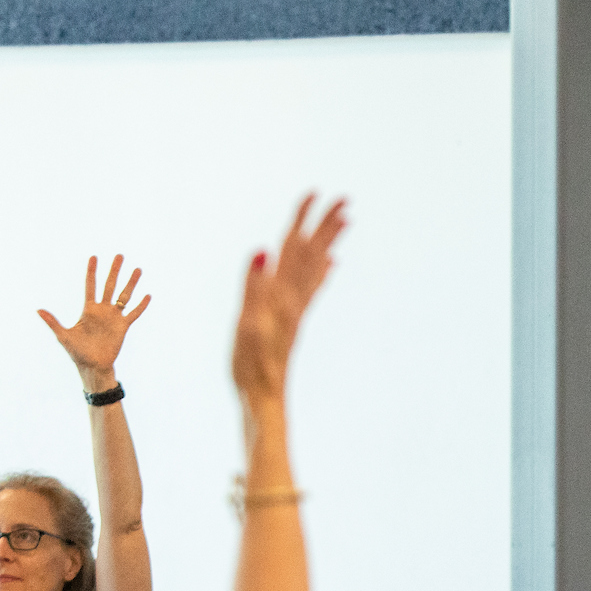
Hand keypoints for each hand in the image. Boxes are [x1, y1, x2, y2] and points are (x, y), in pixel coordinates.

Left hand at [38, 254, 149, 382]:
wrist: (93, 366)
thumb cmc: (76, 352)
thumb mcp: (63, 335)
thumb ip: (52, 321)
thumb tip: (37, 310)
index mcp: (88, 310)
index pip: (91, 285)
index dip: (92, 271)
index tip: (94, 257)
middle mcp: (102, 310)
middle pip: (110, 285)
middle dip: (114, 270)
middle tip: (119, 255)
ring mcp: (114, 318)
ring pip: (124, 296)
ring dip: (131, 283)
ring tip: (138, 269)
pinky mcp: (123, 327)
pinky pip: (133, 314)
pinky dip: (141, 306)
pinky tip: (147, 295)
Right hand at [233, 194, 348, 402]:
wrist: (264, 397)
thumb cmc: (251, 364)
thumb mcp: (246, 323)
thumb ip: (252, 286)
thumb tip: (263, 252)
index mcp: (283, 294)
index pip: (295, 248)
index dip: (303, 220)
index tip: (315, 193)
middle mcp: (294, 299)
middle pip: (313, 254)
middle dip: (326, 226)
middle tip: (344, 200)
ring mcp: (296, 310)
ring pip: (316, 268)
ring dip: (328, 243)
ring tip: (343, 224)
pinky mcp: (293, 321)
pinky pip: (312, 289)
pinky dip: (322, 271)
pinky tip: (331, 265)